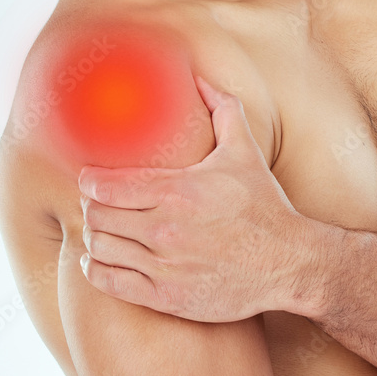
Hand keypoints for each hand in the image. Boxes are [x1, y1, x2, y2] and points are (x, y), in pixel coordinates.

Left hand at [78, 75, 304, 321]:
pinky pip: (111, 283)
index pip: (108, 186)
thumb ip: (222, 109)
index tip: (88, 179)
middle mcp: (166, 230)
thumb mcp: (244, 151)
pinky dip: (95, 269)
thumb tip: (201, 78)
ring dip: (92, 236)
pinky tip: (96, 259)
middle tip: (94, 203)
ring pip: (100, 248)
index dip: (90, 181)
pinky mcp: (167, 297)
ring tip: (98, 228)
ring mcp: (165, 266)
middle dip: (90, 207)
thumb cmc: (262, 205)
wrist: (288, 262)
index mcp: (178, 191)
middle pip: (98, 216)